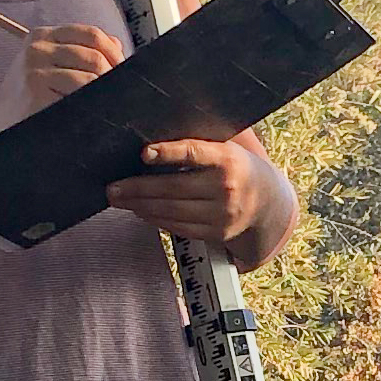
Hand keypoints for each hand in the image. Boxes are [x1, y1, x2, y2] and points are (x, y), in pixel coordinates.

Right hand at [22, 20, 124, 109]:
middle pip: (95, 57)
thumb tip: (118, 46)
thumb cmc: (29, 96)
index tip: (123, 70)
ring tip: (105, 108)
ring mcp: (34, 72)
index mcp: (42, 35)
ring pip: (90, 80)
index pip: (92, 34)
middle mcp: (37, 49)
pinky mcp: (36, 96)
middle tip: (118, 95)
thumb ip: (82, 51)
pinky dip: (90, 110)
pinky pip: (79, 100)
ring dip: (104, 96)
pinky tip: (90, 118)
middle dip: (113, 77)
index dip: (114, 52)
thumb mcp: (50, 64)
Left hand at [107, 136, 270, 249]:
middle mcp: (226, 187)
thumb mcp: (225, 149)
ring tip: (120, 199)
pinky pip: (178, 226)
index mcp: (227, 159)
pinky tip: (140, 211)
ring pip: (171, 210)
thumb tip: (150, 148)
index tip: (144, 153)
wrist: (267, 202)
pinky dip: (155, 219)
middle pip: (173, 188)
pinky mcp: (216, 233)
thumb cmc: (236, 167)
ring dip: (140, 205)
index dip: (169, 152)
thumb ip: (197, 147)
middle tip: (113, 187)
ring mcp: (222, 214)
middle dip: (137, 188)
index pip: (194, 153)